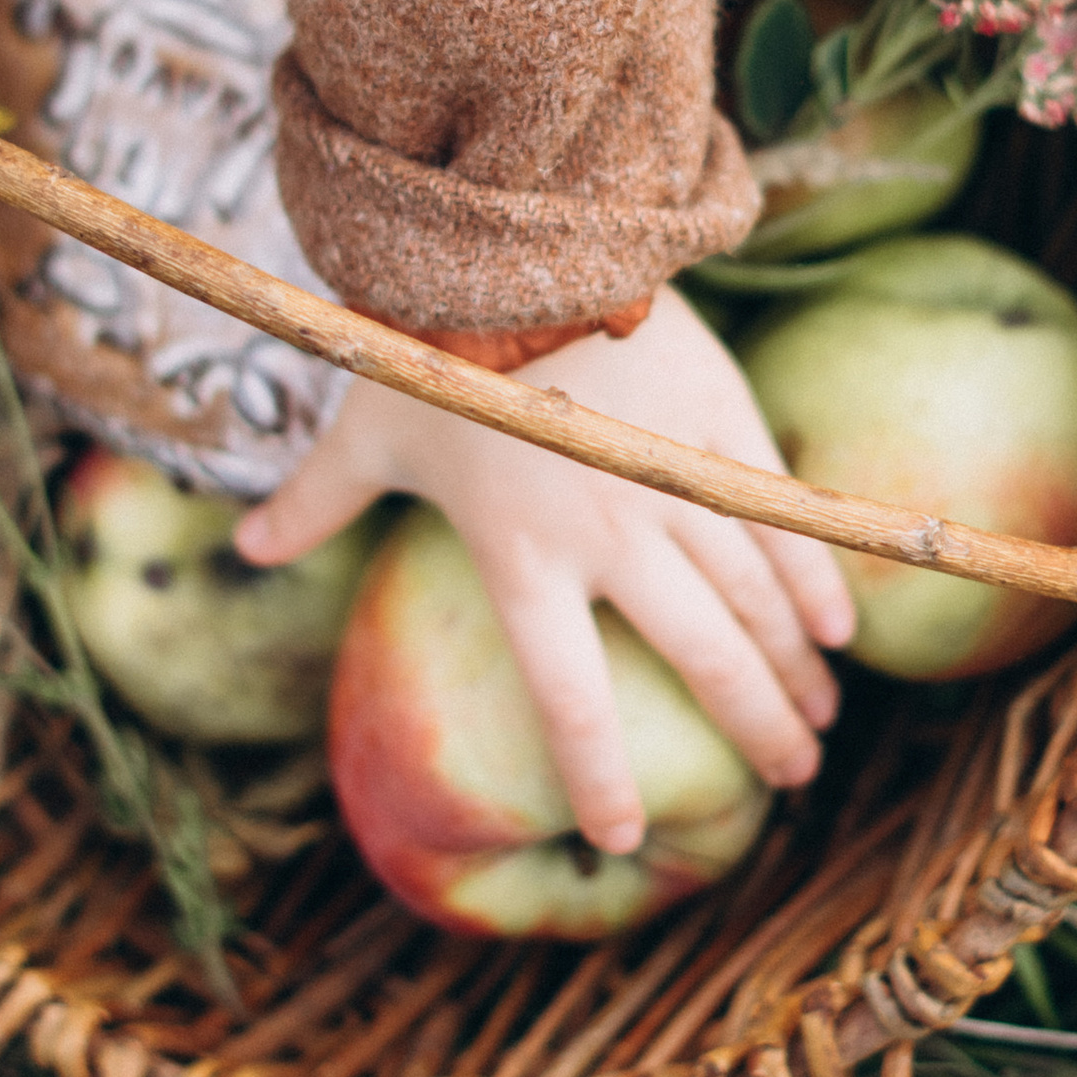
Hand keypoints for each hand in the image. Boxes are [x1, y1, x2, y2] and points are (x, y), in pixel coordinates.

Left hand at [232, 289, 851, 856]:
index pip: (567, 698)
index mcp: (521, 558)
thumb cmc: (425, 342)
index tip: (625, 838)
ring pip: (753, 599)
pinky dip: (813, 579)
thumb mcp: (363, 432)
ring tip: (820, 721)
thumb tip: (239, 550)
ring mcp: (672, 480)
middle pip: (699, 659)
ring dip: (795, 668)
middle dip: (754, 730)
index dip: (600, 776)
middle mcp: (607, 535)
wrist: (513, 238)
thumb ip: (315, 503)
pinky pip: (778, 519)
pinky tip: (837, 631)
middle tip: (789, 782)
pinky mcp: (722, 423)